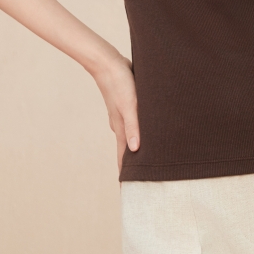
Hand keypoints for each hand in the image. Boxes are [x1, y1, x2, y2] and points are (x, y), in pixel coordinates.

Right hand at [90, 48, 139, 173]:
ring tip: (145, 161)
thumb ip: (133, 127)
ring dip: (137, 150)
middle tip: (142, 182)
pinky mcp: (127, 105)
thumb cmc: (120, 83)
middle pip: (127, 151)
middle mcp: (121, 126)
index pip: (124, 158)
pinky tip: (145, 133)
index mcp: (122, 129)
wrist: (107, 62)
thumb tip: (135, 150)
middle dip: (133, 166)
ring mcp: (123, 116)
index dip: (127, 174)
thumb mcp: (130, 105)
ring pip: (131, 138)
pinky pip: (134, 125)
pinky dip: (139, 134)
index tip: (130, 191)